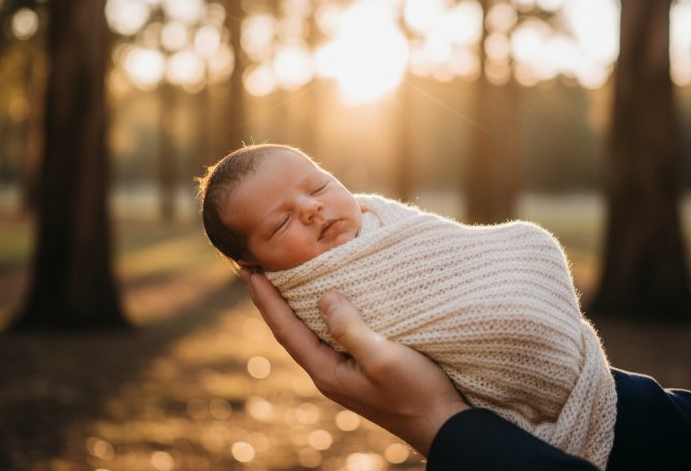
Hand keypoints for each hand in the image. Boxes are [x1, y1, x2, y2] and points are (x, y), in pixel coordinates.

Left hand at [240, 268, 469, 455]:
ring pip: (309, 331)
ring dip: (294, 304)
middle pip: (289, 329)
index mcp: (326, 370)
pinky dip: (320, 312)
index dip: (264, 298)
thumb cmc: (416, 392)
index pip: (284, 328)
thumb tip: (324, 297)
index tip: (247, 268)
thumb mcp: (382, 357)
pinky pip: (330, 334)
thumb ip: (349, 328)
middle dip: (271, 298)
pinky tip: (325, 300)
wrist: (443, 424)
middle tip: (255, 267)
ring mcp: (344, 371)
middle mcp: (328, 371)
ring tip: (282, 278)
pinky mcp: (361, 367)